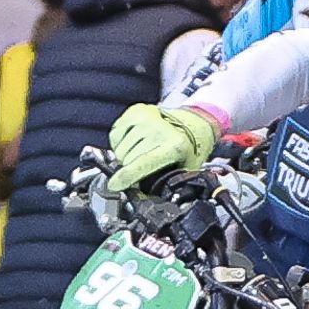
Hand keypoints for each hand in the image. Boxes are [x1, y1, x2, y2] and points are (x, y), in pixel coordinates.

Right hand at [103, 101, 220, 192]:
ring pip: (118, 148)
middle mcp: (159, 129)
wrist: (193, 122)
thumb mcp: (185, 169)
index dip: (125, 177)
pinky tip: (133, 143)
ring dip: (124, 156)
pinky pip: (115, 134)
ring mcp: (147, 117)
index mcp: (174, 146)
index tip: (114, 185)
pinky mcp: (137, 111)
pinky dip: (119, 142)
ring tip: (140, 153)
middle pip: (126, 158)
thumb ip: (166, 183)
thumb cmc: (188, 147)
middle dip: (128, 168)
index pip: (142, 163)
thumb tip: (142, 197)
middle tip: (141, 168)